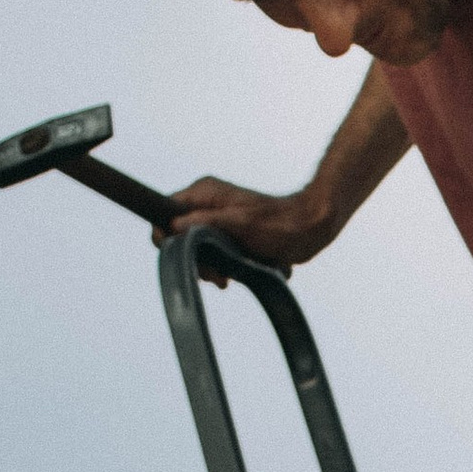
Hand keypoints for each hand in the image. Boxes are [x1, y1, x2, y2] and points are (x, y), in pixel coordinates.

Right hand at [159, 175, 335, 271]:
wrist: (308, 231)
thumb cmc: (278, 225)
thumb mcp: (238, 224)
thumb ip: (204, 224)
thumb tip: (173, 228)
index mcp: (204, 193)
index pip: (165, 210)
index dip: (164, 235)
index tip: (178, 255)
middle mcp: (206, 204)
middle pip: (177, 234)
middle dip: (190, 258)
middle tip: (212, 274)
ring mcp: (216, 220)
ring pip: (193, 248)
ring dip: (205, 267)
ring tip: (224, 278)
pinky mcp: (228, 236)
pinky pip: (210, 254)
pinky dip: (216, 268)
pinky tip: (229, 277)